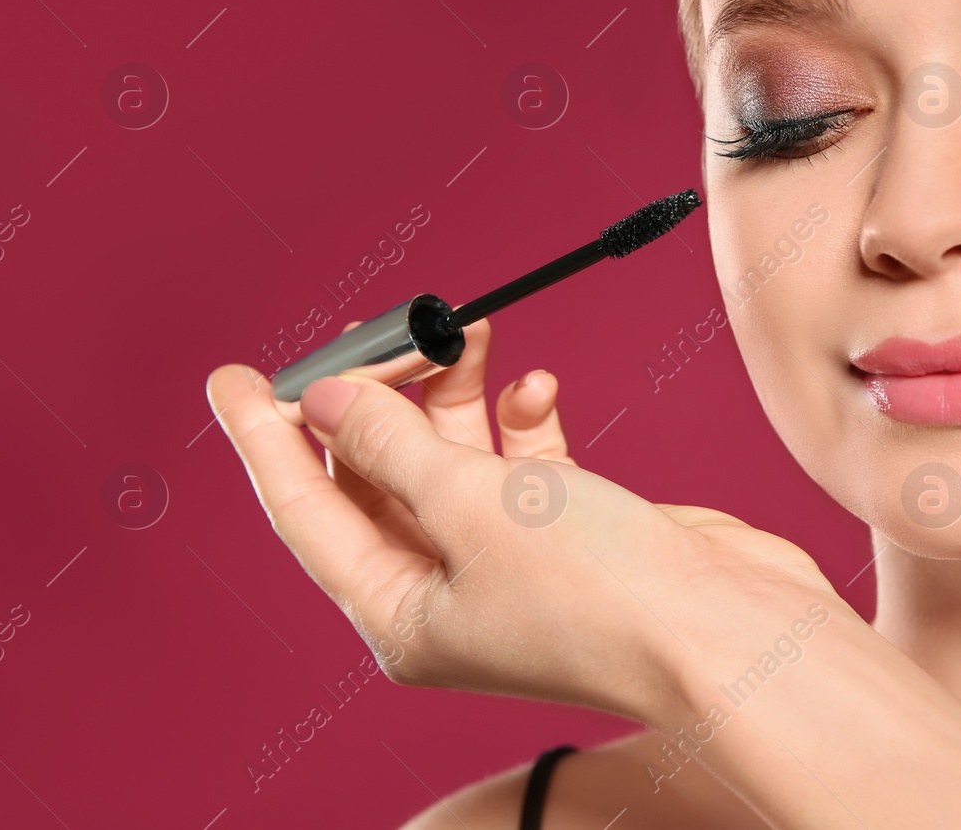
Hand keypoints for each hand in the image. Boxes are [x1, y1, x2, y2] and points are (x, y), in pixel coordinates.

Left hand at [205, 317, 839, 725]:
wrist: (729, 629)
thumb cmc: (604, 593)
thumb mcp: (473, 505)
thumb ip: (395, 443)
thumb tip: (330, 400)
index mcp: (400, 614)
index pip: (306, 513)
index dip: (263, 440)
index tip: (231, 376)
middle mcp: (445, 591)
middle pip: (378, 477)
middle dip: (381, 398)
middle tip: (389, 330)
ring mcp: (506, 560)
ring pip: (450, 458)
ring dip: (456, 393)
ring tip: (468, 331)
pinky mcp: (564, 530)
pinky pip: (517, 462)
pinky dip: (520, 419)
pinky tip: (535, 387)